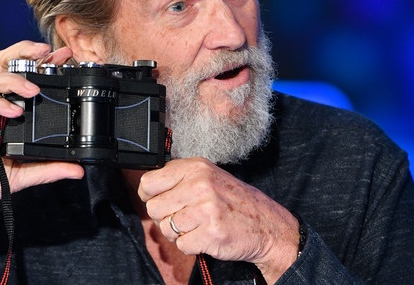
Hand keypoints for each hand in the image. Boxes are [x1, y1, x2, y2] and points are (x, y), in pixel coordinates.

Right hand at [0, 40, 84, 284]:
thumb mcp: (19, 176)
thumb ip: (47, 170)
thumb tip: (78, 170)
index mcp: (1, 113)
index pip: (21, 77)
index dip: (41, 64)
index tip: (64, 57)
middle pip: (2, 64)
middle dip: (24, 52)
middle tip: (48, 52)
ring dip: (14, 79)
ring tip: (34, 89)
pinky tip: (14, 111)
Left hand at [137, 157, 299, 283]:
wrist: (267, 225)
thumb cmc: (234, 202)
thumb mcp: (208, 176)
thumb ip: (180, 178)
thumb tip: (147, 187)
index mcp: (196, 168)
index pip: (149, 181)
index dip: (149, 195)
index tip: (158, 200)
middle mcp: (200, 185)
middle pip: (154, 208)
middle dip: (164, 218)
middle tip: (183, 218)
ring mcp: (207, 210)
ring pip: (166, 228)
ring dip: (178, 234)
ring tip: (197, 227)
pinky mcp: (211, 234)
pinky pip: (182, 245)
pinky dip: (191, 246)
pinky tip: (205, 237)